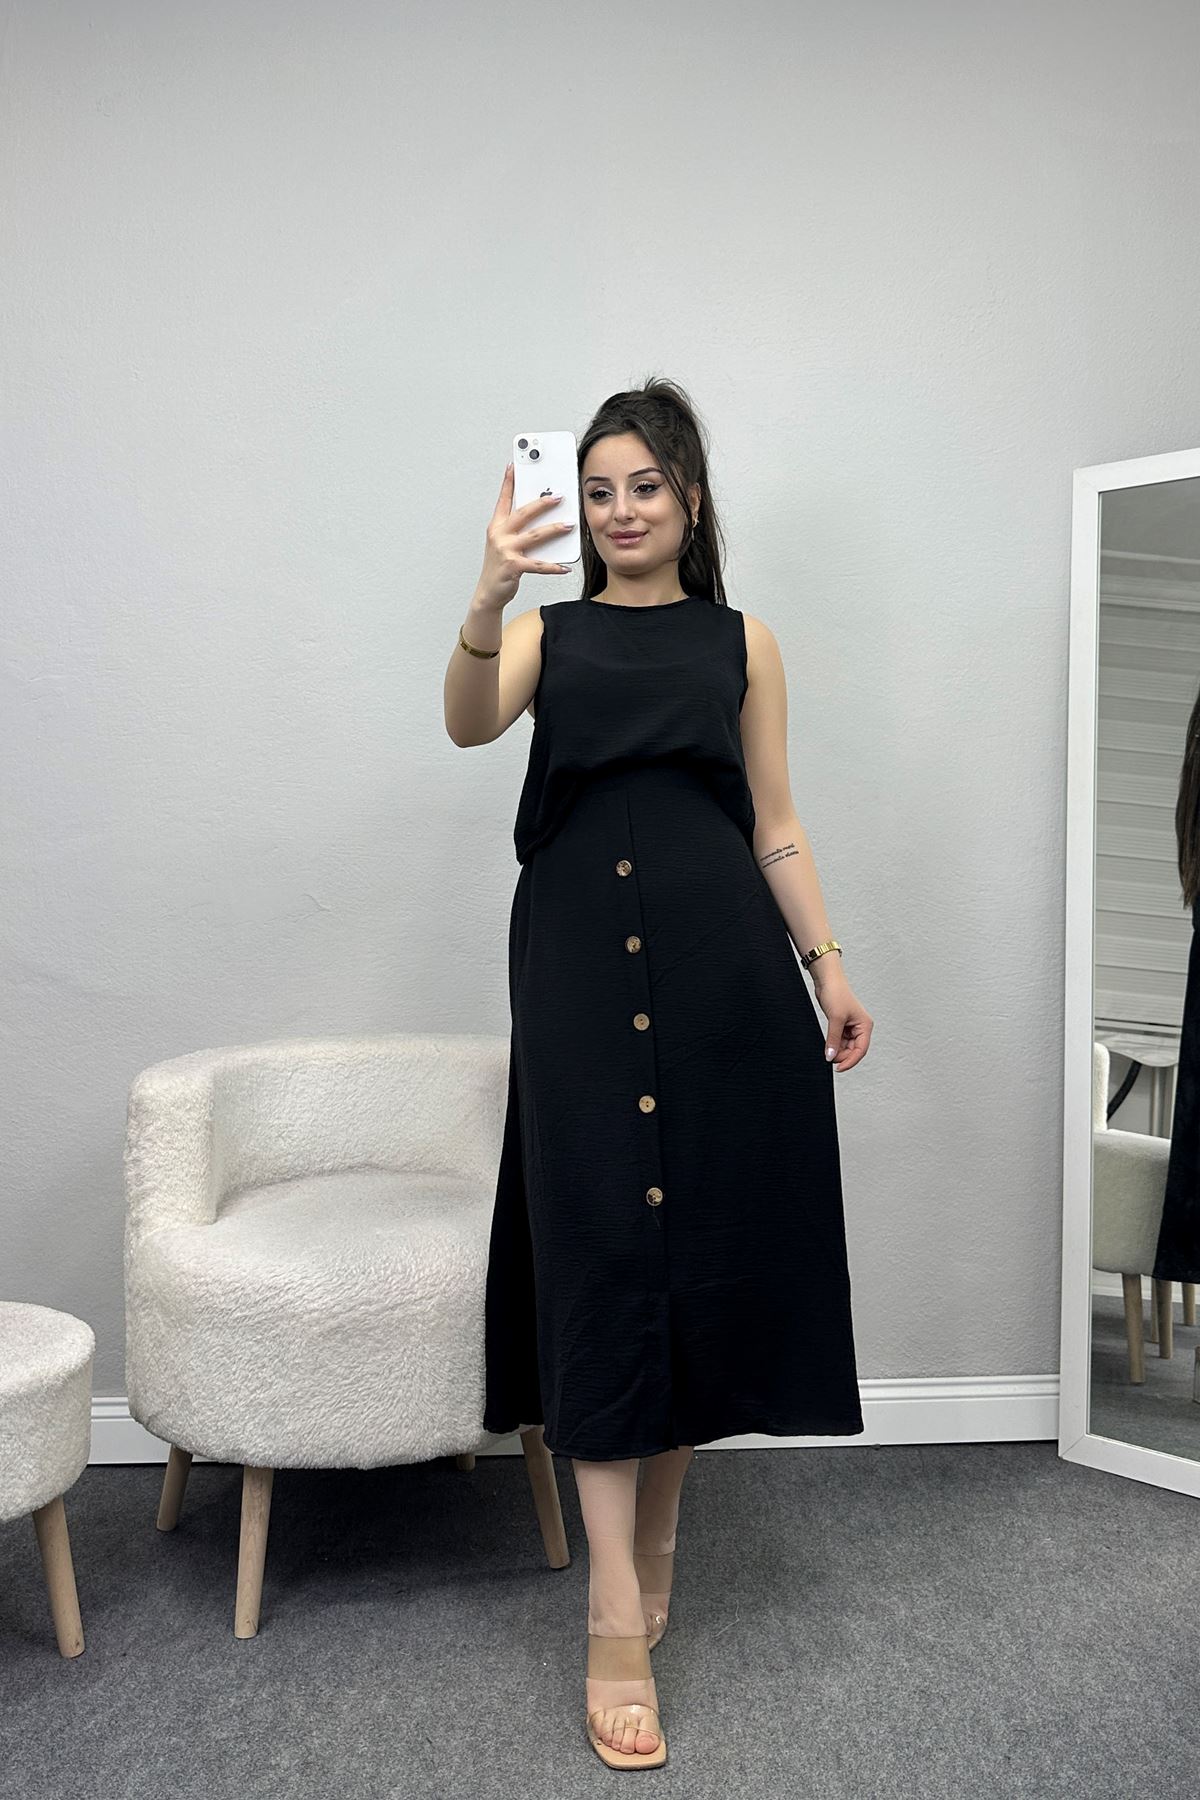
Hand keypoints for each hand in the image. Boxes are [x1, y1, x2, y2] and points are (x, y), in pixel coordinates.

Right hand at [474, 462, 575, 611]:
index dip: (508, 482)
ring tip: (569, 525)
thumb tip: (542, 518)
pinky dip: (553, 566)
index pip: (503, 499)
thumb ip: (518, 529)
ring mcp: (505, 550)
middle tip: (559, 496)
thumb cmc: (499, 566)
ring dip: (554, 529)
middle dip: (542, 503)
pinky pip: (538, 564)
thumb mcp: (504, 543)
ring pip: (535, 535)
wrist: (489, 592)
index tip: (514, 465)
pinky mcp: (513, 566)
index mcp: (496, 526)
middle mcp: (499, 535)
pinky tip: (565, 566)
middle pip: (523, 513)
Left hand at [811, 967, 872, 1071]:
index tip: (838, 1068)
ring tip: (828, 1050)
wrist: (827, 980)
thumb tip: (831, 1056)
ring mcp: (850, 1027)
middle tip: (830, 1058)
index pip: (861, 1050)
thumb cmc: (837, 993)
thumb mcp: (835, 1019)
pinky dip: (833, 1044)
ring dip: (837, 1050)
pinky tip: (828, 1045)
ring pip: (845, 1046)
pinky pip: (839, 1040)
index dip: (850, 1061)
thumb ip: (833, 1040)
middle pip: (853, 1050)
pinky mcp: (841, 1025)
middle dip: (842, 1055)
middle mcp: (860, 1027)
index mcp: (865, 1025)